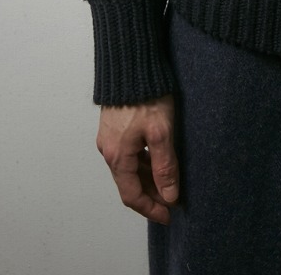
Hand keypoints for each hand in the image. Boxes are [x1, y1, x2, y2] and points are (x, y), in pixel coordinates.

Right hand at [96, 95, 178, 224]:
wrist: (130, 63)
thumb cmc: (146, 96)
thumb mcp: (161, 132)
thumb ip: (165, 166)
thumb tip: (169, 196)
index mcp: (117, 156)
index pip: (131, 195)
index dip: (150, 209)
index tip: (168, 216)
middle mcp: (108, 150)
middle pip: (129, 184)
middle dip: (150, 196)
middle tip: (172, 201)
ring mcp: (110, 138)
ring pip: (129, 169)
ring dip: (147, 179)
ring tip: (169, 183)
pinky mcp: (115, 127)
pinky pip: (128, 155)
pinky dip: (143, 164)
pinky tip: (157, 161)